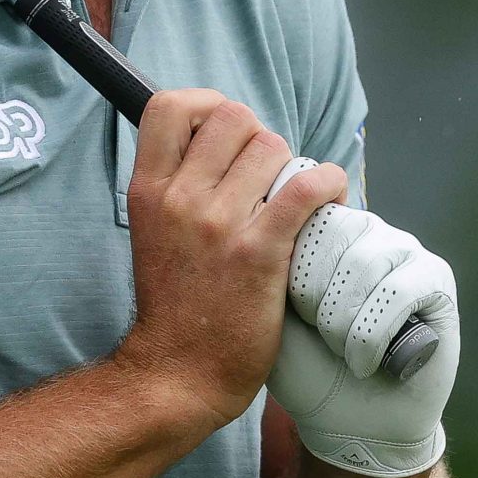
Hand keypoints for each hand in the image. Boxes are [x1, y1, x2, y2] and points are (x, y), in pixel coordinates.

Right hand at [113, 89, 349, 427]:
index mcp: (147, 189)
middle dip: (257, 135)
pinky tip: (331, 196)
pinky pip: (304, 189)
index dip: (205, 105)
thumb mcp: (151, 230)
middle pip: (232, 117)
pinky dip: (328, 182)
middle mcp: (179, 198)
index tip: (223, 132)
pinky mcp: (258, 253)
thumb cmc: (173, 303)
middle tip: (265, 172)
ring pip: (271, 147)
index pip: (168, 105)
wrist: (178, 372)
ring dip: (291, 164)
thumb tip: (218, 143)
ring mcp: (217, 224)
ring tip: (293, 195)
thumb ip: (174, 184)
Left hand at [268, 165, 459, 477]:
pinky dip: (373, 332)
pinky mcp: (436, 280)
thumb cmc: (305, 365)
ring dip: (342, 319)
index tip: (290, 310)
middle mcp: (366, 230)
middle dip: (313, 293)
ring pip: (365, 260)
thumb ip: (270, 259)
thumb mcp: (271, 310)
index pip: (302, 208)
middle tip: (315, 332)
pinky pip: (400, 289)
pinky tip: (365, 360)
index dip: (290, 267)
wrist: (347, 422)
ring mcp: (404, 250)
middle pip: (334, 230)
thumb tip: (274, 211)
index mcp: (323, 229)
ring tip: (339, 350)